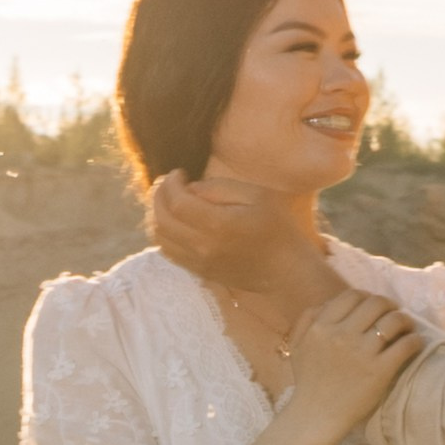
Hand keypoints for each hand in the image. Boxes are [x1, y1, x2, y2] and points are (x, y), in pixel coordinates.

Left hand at [148, 169, 333, 302]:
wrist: (287, 271)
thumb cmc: (278, 228)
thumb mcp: (257, 195)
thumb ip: (220, 187)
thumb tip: (190, 188)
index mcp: (218, 225)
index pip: (176, 201)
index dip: (170, 183)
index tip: (179, 172)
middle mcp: (203, 246)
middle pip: (161, 219)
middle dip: (159, 195)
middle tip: (169, 183)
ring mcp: (199, 262)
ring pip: (160, 237)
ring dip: (158, 214)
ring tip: (170, 200)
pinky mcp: (200, 271)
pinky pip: (168, 252)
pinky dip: (164, 233)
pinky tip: (175, 221)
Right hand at [283, 285, 421, 438]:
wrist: (316, 416)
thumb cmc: (309, 383)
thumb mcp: (298, 346)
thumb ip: (308, 320)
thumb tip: (330, 302)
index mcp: (321, 327)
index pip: (352, 296)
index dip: (367, 297)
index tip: (374, 307)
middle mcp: (341, 335)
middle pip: (375, 304)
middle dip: (389, 305)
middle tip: (394, 314)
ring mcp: (362, 353)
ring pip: (394, 320)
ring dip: (405, 320)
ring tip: (407, 327)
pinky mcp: (380, 371)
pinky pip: (405, 345)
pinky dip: (414, 340)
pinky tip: (414, 343)